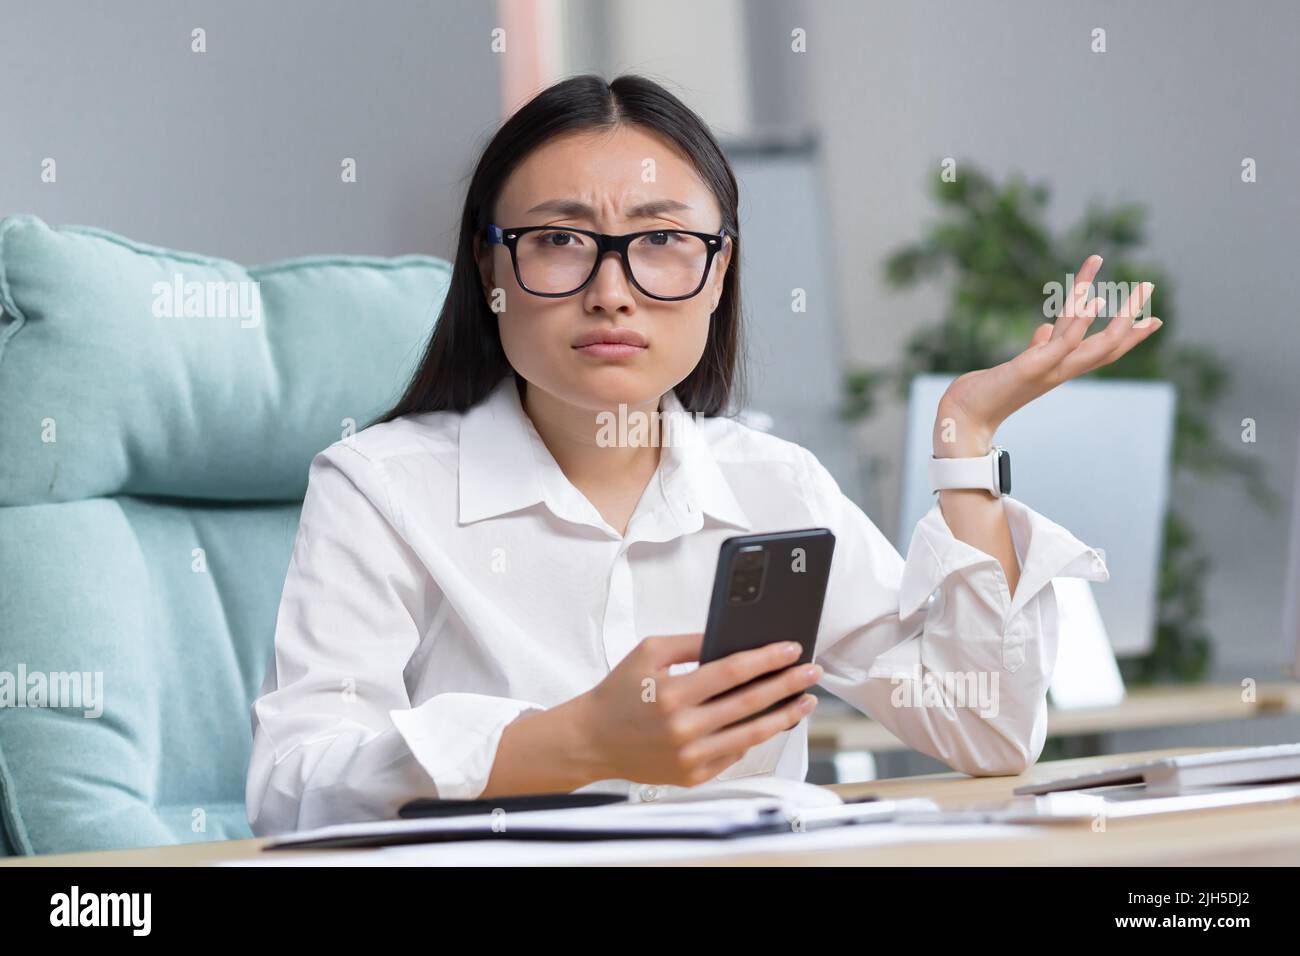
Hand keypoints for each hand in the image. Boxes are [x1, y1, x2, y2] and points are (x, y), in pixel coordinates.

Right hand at [576, 633, 821, 786]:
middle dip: (787, 684)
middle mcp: (683, 728)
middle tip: (811, 672)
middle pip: (751, 702)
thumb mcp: (649, 653)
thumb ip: (690, 643)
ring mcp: (690, 756)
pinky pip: (734, 754)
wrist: (593, 740)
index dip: (768, 658)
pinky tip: (771, 721)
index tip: (792, 649)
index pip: (734, 671)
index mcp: (672, 693)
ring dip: (784, 715)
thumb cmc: (619, 692)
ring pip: (751, 734)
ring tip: (805, 700)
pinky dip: (755, 736)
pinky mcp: (692, 775)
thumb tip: (733, 638)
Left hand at [933, 254, 1162, 456]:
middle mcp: (1061, 371)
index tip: (1153, 319)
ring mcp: (1050, 370)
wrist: (963, 415)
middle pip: (1108, 345)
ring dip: (1120, 315)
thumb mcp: (1018, 364)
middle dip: (1132, 318)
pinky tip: (1093, 300)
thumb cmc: (988, 391)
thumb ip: (1038, 346)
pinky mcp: (1031, 367)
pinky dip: (1081, 322)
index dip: (1127, 335)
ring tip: (1138, 286)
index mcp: (1059, 369)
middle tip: (1149, 286)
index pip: (1101, 350)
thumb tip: (1048, 328)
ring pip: (1097, 343)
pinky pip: (1063, 343)